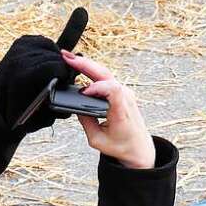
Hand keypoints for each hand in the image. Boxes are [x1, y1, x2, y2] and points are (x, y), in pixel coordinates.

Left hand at [0, 8, 87, 132]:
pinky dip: (48, 49)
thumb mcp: (38, 117)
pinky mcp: (19, 43)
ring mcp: (18, 48)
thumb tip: (71, 105)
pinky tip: (48, 60)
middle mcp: (20, 58)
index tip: (67, 81)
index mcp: (24, 76)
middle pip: (54, 55)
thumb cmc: (16, 111)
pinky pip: (41, 41)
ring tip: (56, 69)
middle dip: (62, 66)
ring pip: (49, 45)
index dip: (65, 73)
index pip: (55, 65)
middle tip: (64, 77)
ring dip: (56, 57)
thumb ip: (56, 110)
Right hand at [61, 52, 155, 168]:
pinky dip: (92, 71)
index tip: (83, 93)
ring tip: (69, 59)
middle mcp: (125, 98)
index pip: (112, 89)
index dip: (96, 87)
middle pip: (105, 74)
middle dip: (85, 64)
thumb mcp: (97, 140)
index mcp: (121, 111)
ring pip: (105, 73)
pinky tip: (81, 67)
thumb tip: (76, 107)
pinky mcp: (123, 92)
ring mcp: (125, 93)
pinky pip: (107, 78)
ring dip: (87, 65)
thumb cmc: (121, 146)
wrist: (139, 148)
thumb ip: (86, 122)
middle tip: (66, 57)